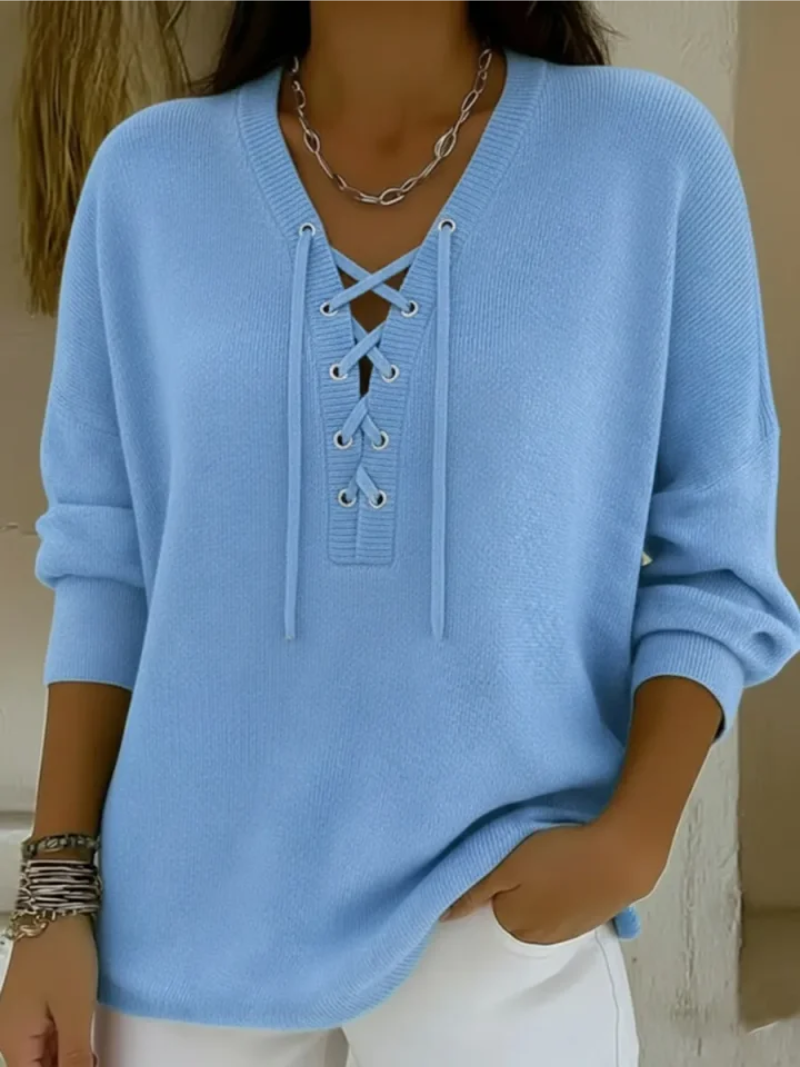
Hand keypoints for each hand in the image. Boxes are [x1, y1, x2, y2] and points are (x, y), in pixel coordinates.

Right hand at [0, 914, 97, 1066]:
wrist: (56, 909)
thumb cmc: (63, 955)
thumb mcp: (75, 1009)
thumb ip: (76, 1054)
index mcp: (13, 1041)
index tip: (87, 1065)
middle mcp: (10, 1034)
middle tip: (93, 1059)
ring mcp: (20, 1019)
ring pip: (42, 1055)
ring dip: (67, 1059)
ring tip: (93, 1055)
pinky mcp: (33, 1005)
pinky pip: (45, 1037)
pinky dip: (65, 1044)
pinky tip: (85, 1045)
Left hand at [441, 815, 664, 945]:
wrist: (620, 857)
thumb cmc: (558, 855)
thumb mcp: (508, 865)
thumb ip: (474, 891)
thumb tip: (443, 916)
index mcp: (513, 923)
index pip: (488, 905)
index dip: (494, 879)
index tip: (503, 859)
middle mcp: (537, 938)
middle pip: (514, 912)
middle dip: (516, 889)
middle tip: (527, 857)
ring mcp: (567, 932)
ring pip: (540, 912)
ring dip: (541, 893)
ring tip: (552, 862)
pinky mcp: (591, 921)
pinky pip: (565, 911)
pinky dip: (564, 894)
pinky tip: (571, 873)